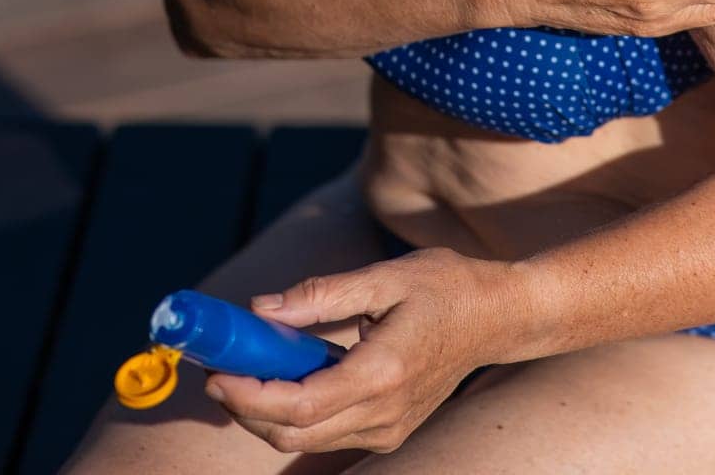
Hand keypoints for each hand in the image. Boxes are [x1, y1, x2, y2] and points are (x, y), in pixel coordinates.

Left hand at [202, 247, 514, 454]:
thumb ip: (321, 294)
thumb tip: (261, 310)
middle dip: (246, 406)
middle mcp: (384, 413)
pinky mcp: (389, 429)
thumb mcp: (385, 276)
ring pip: (306, 439)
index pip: (298, 405)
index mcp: (382, 373)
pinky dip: (294, 412)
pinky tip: (284, 375)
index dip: (249, 394)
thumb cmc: (446, 287)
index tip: (217, 371)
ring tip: (244, 368)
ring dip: (265, 411)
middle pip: (293, 432)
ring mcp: (388, 428)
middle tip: (219, 368)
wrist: (497, 317)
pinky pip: (327, 432)